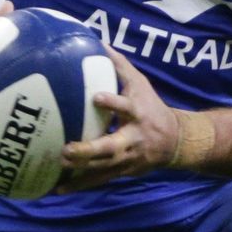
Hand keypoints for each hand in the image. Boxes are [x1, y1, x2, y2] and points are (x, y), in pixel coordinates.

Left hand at [56, 46, 179, 192]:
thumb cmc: (151, 106)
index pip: (127, 107)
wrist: (175, 141)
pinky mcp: (121, 172)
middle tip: (66, 149)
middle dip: (89, 151)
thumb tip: (97, 41)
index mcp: (138, 114)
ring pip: (103, 169)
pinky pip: (99, 180)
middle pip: (112, 148)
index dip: (114, 104)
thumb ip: (119, 65)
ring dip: (80, 171)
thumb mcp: (140, 84)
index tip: (96, 98)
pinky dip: (80, 186)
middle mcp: (133, 139)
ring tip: (56, 169)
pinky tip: (58, 190)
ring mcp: (127, 160)